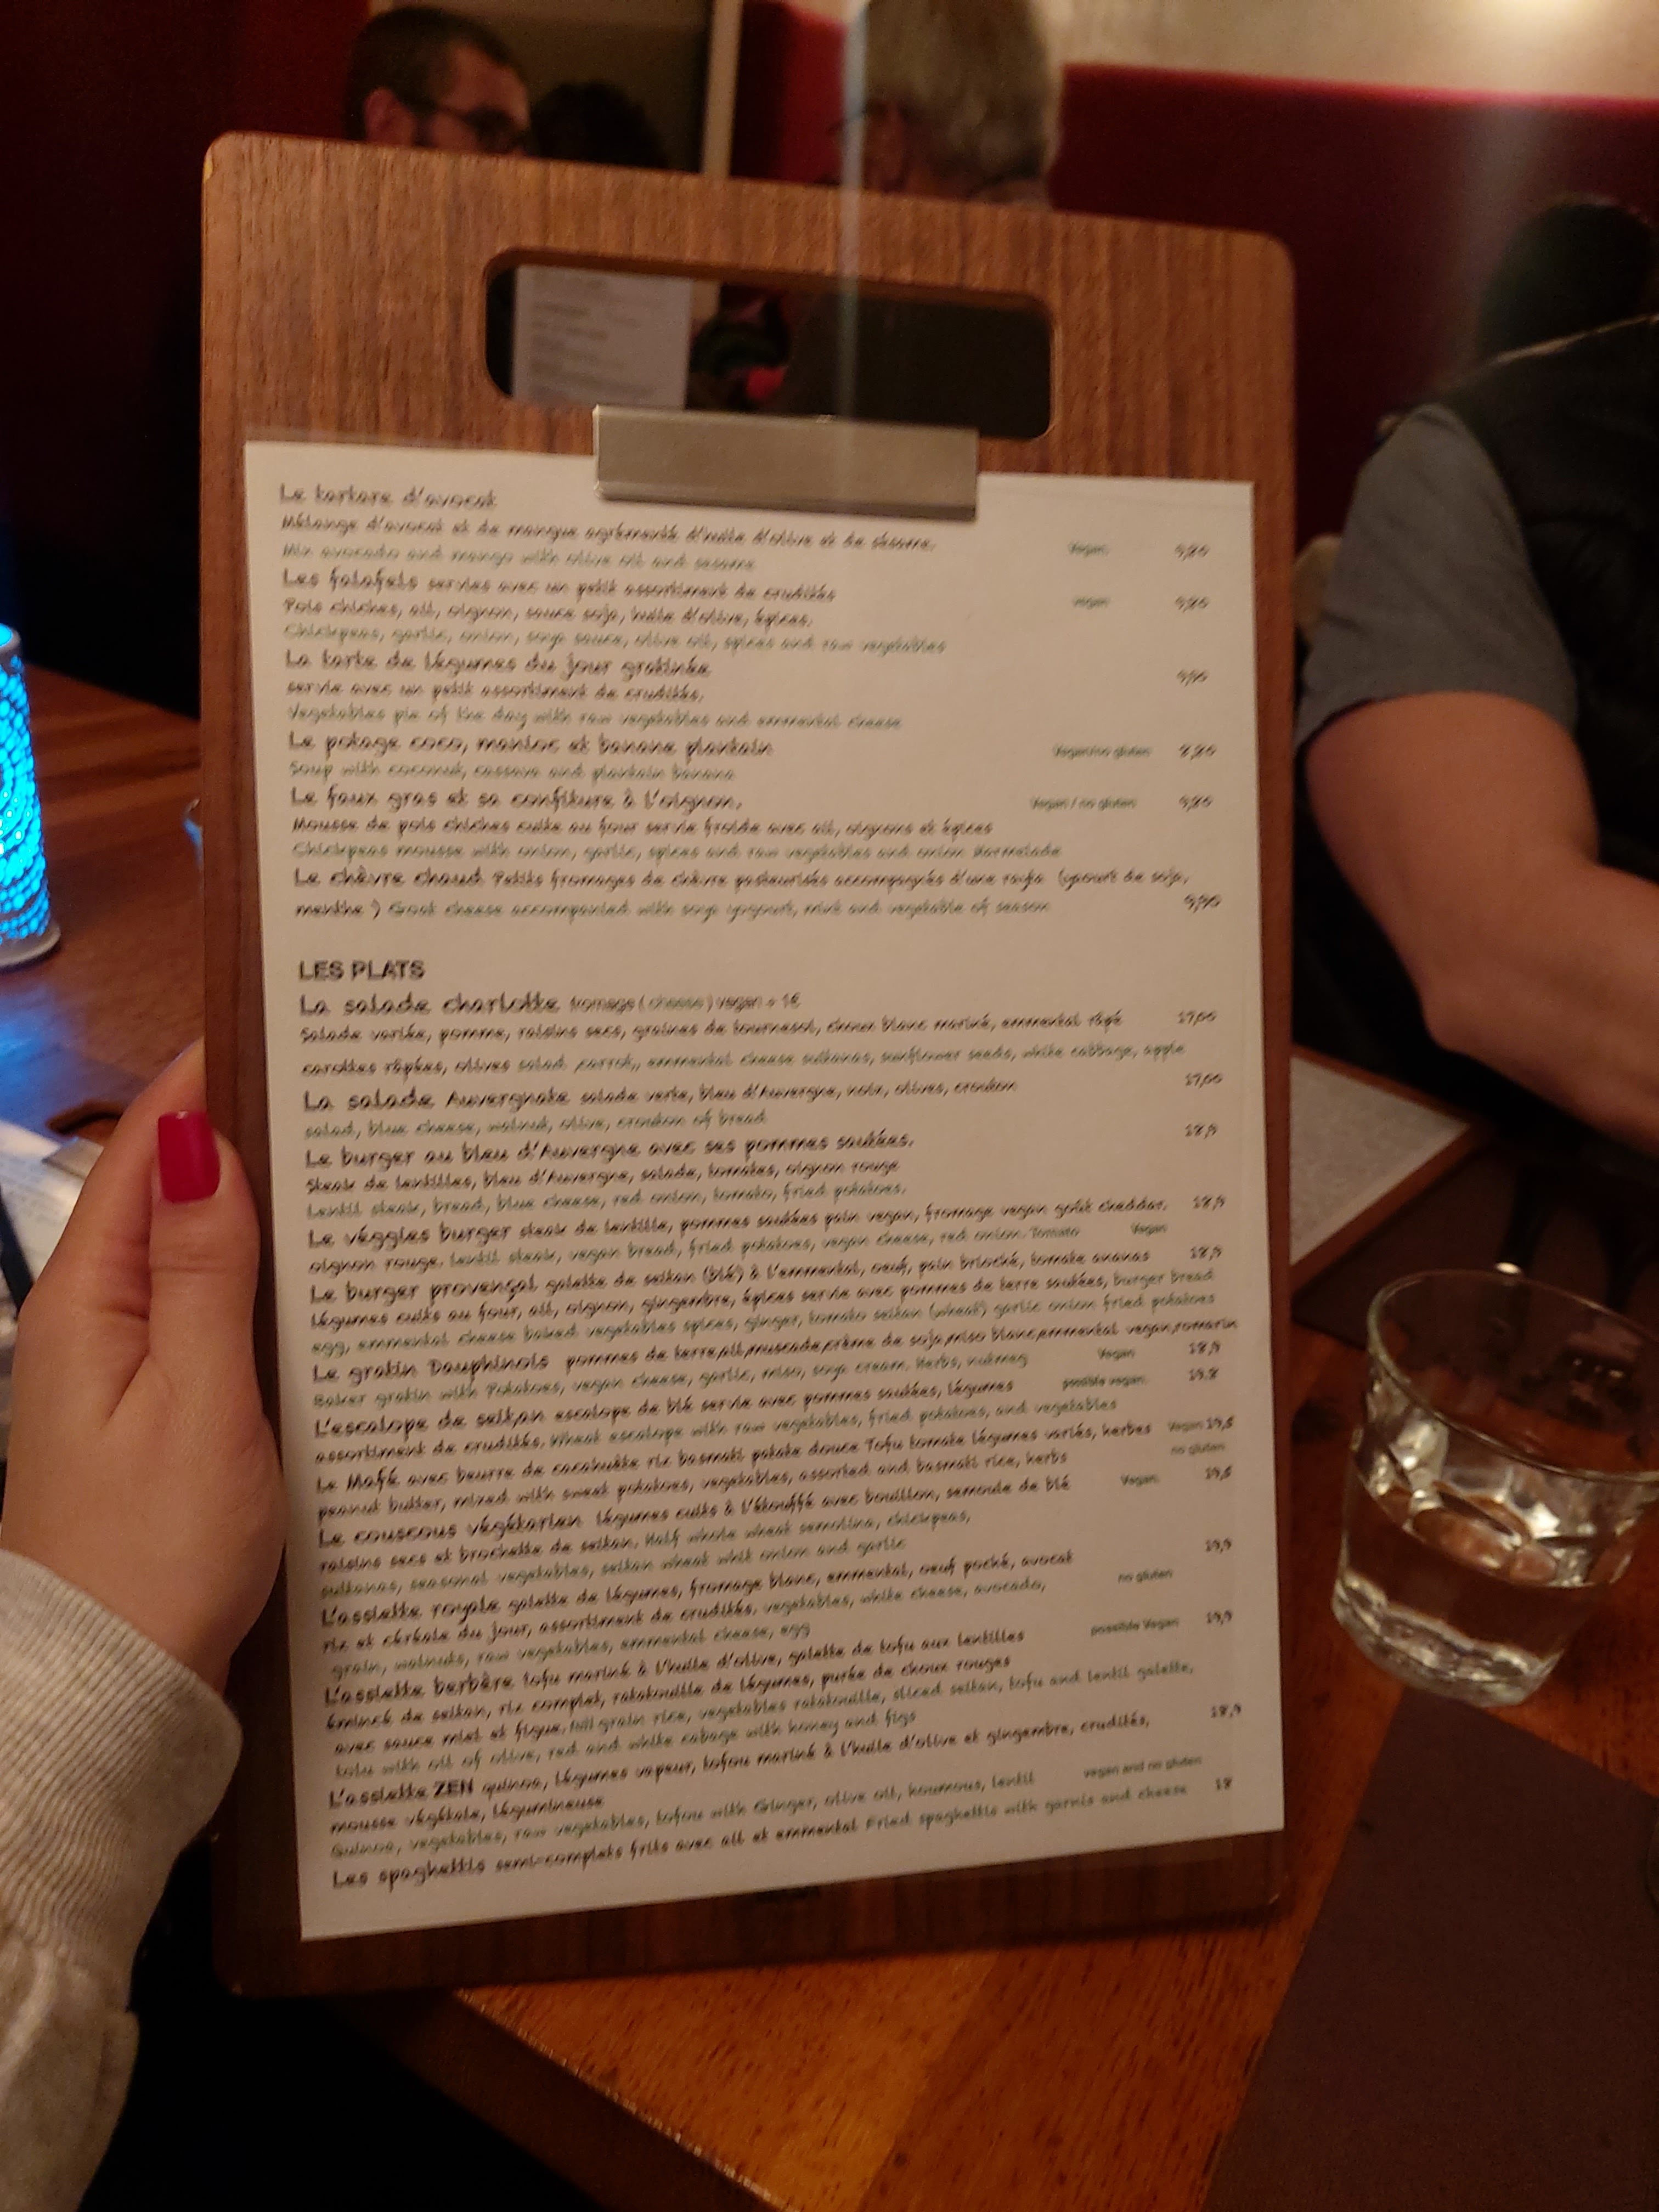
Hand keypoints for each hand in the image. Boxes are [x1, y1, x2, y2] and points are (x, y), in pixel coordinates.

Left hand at [1, 1045, 285, 1690]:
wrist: (116, 1696)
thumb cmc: (154, 1554)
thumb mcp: (196, 1402)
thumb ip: (202, 1272)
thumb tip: (198, 1140)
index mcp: (88, 1308)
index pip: (142, 1155)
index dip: (202, 1084)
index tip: (278, 1024)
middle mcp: (93, 1329)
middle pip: (166, 1199)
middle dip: (241, 1137)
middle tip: (342, 1089)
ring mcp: (122, 1376)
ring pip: (192, 1259)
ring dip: (254, 1211)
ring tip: (345, 1166)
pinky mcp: (156, 1421)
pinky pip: (206, 1320)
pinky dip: (255, 1285)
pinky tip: (313, 1287)